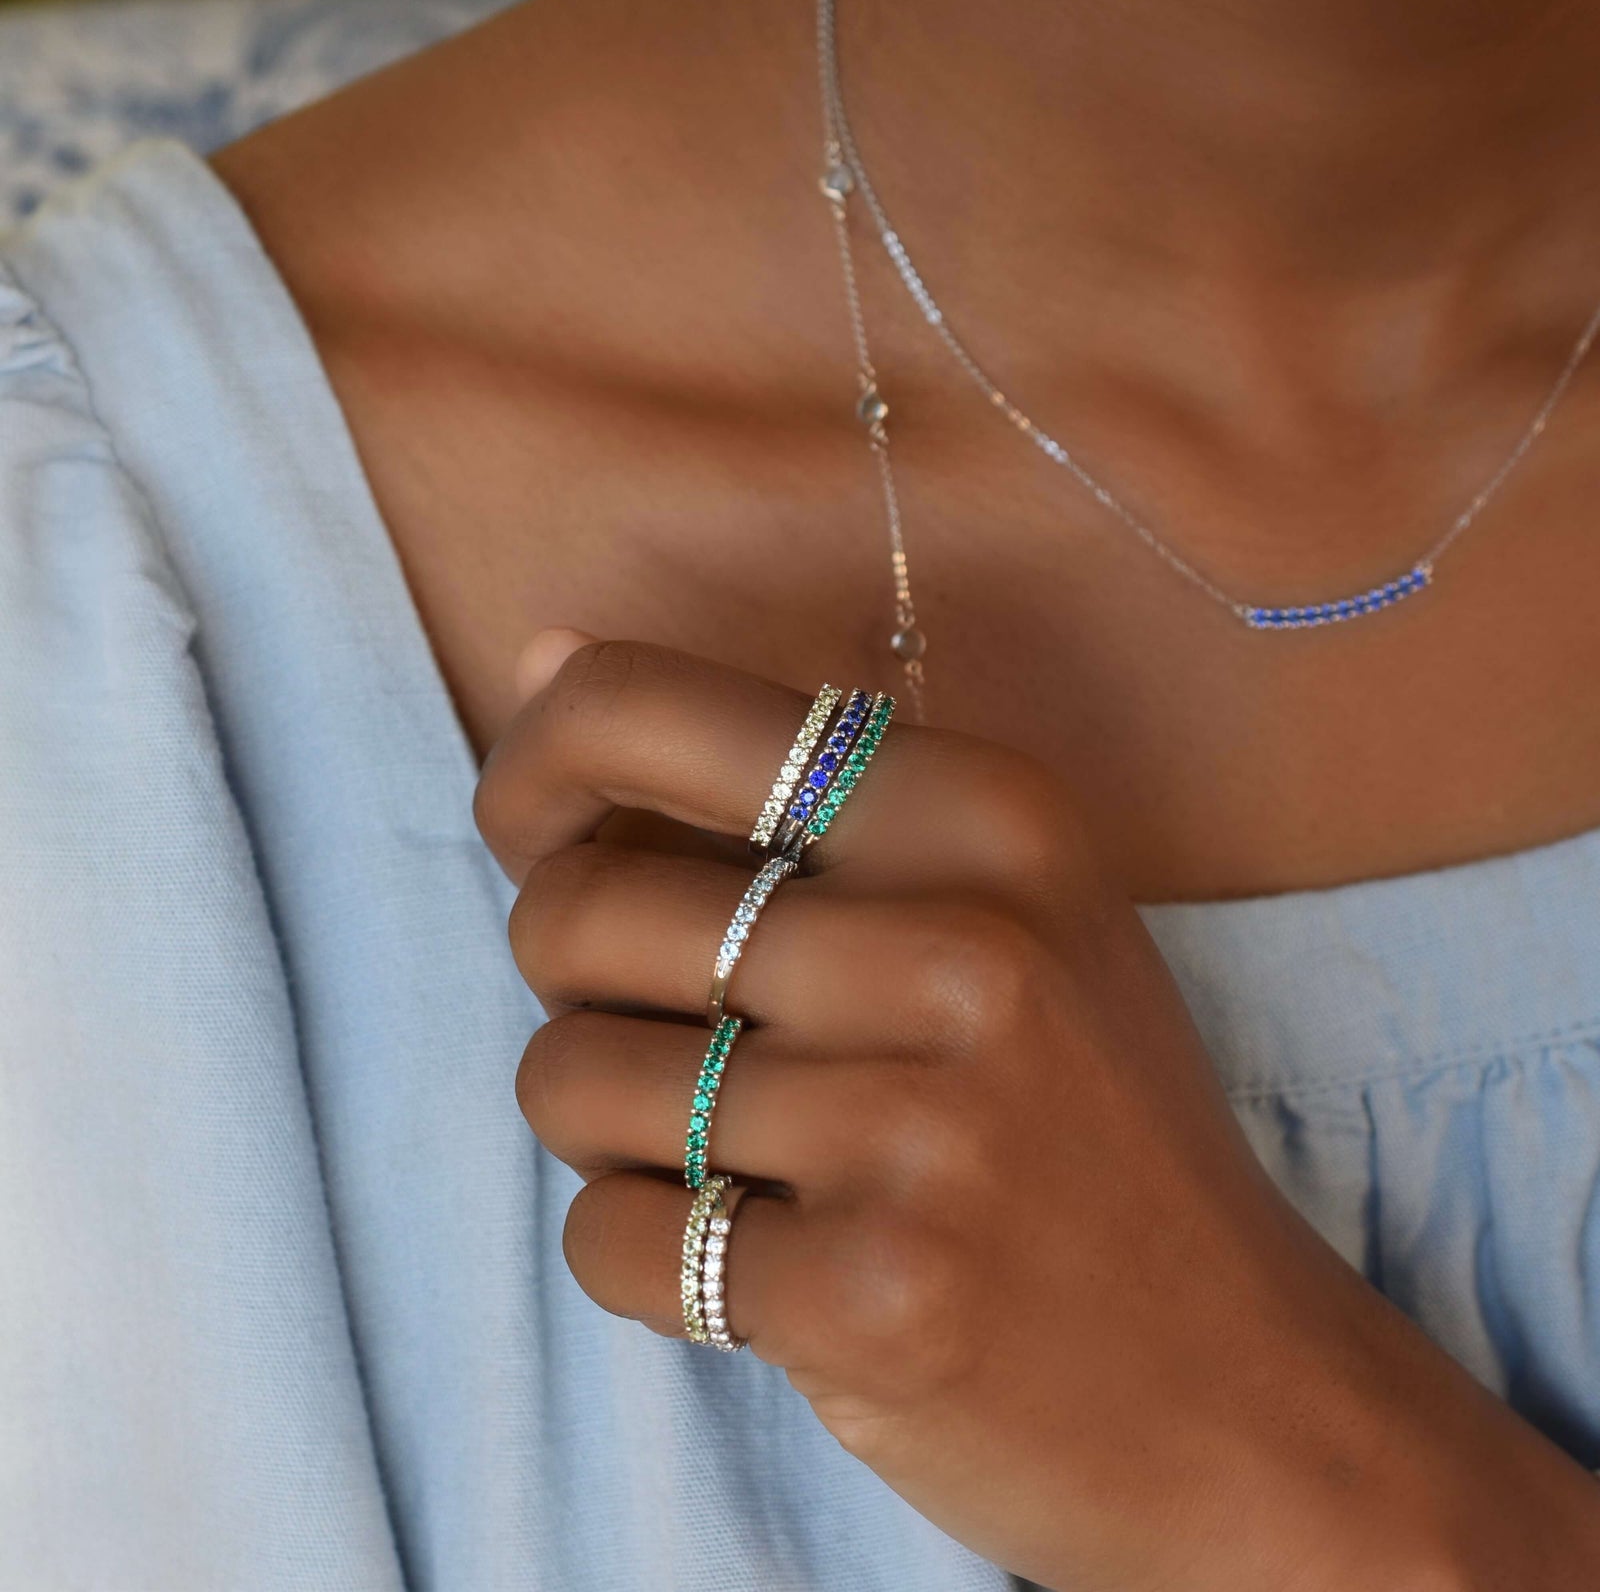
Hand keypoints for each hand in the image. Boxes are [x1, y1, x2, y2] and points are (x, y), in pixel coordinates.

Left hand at [475, 636, 1599, 1590]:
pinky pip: (608, 1241)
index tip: (533, 831)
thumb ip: (782, 783)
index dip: (537, 764)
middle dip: (567, 980)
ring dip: (607, 1129)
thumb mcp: (1000, 908)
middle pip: (578, 913)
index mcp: (989, 816)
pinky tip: (759, 1256)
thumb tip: (543, 656)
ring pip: (567, 1082)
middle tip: (661, 1030)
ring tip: (731, 1154)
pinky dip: (644, 1256)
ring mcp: (921, 1128)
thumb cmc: (1087, 1131)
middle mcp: (964, 947)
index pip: (653, 717)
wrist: (1239, 1389)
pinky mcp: (874, 1293)